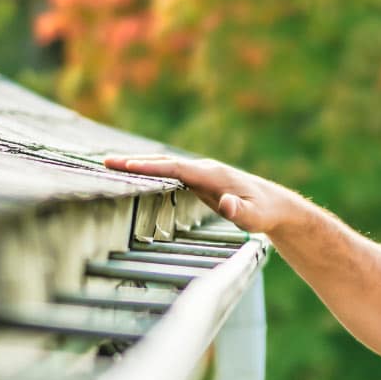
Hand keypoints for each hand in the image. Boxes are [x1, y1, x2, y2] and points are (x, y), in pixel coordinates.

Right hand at [103, 155, 302, 233]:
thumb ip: (238, 211)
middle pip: (164, 162)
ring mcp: (200, 173)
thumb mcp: (254, 217)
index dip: (150, 166)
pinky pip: (169, 174)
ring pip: (164, 166)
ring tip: (110, 166)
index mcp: (212, 175)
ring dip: (138, 165)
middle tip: (106, 162)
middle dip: (135, 162)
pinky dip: (150, 173)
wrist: (275, 205)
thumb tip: (224, 203)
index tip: (126, 165)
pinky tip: (134, 176)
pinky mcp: (198, 180)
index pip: (175, 168)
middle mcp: (203, 169)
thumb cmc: (263, 212)